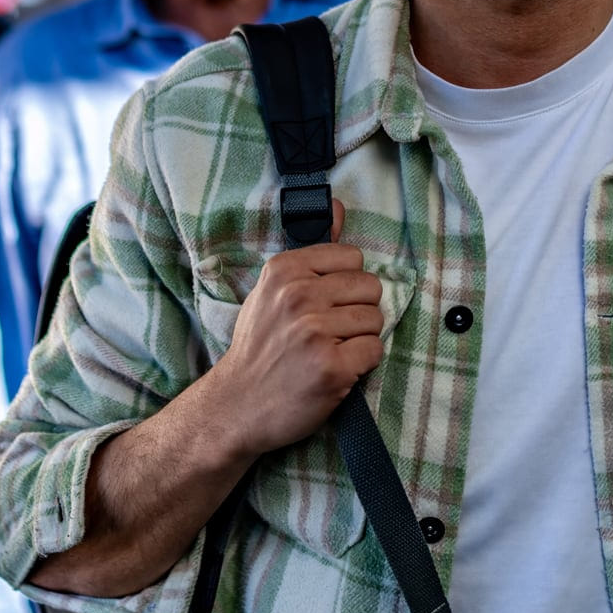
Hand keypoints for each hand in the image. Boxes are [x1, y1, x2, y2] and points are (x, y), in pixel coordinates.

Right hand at [201, 200, 383, 461]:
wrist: (236, 406)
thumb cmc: (259, 347)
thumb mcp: (273, 289)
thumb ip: (312, 253)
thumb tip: (337, 206)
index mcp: (285, 270)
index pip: (353, 259)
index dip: (345, 285)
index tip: (324, 304)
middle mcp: (299, 295)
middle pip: (370, 288)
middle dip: (357, 312)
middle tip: (330, 332)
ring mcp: (315, 332)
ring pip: (376, 320)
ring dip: (360, 339)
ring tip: (330, 351)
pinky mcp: (332, 367)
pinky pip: (375, 350)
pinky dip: (362, 364)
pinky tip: (335, 370)